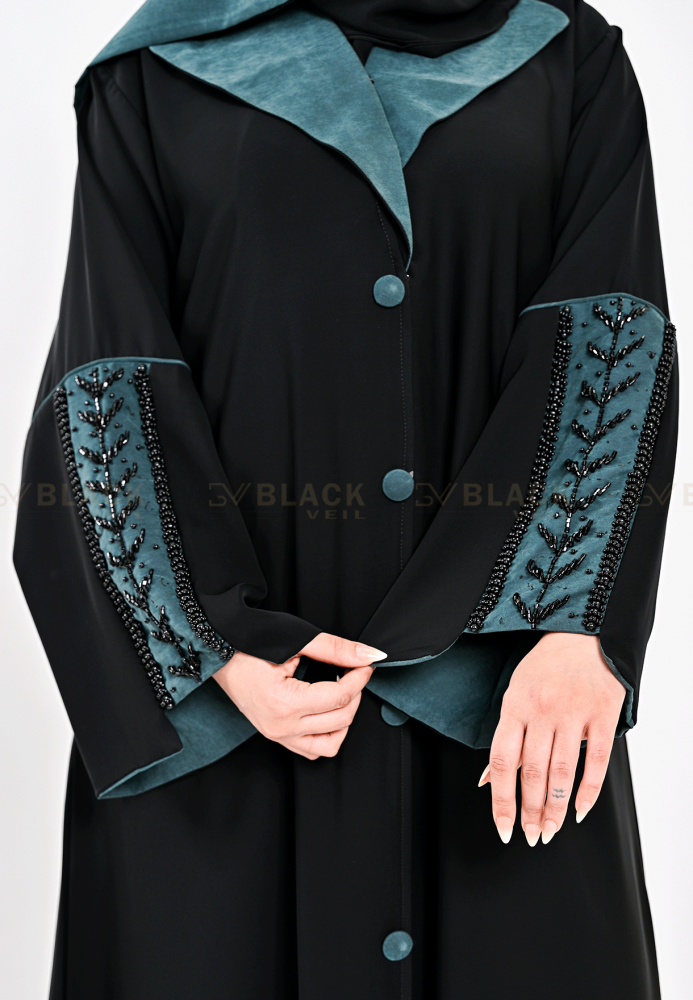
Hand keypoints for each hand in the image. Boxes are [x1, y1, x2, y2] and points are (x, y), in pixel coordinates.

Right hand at [213, 633, 386, 759]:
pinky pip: (312, 750)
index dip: (359, 678)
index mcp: (284, 703)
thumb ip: (335, 649)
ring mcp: (277, 735)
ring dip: (344, 719)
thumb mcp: (296, 640)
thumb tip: (369, 655)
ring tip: (341, 693)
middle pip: (340, 720)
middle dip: (355, 694)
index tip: (366, 665)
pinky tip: (327, 710)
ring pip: (330, 744)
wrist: (218, 651)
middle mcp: (281, 726)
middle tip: (354, 672)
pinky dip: (327, 734)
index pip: (339, 697)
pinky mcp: (275, 736)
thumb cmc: (249, 642)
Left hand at [479, 632, 624, 845]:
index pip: (502, 762)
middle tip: (532, 835)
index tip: (503, 827)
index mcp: (516, 706)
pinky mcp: (603, 714)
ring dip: (555, 808)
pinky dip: (588, 791)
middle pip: (533, 772)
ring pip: (562, 771)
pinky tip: (579, 810)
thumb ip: (506, 739)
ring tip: (550, 830)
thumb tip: (486, 781)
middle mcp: (543, 710)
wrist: (583, 635)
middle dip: (530, 811)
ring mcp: (575, 712)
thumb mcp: (516, 695)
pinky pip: (597, 761)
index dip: (501, 800)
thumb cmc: (544, 668)